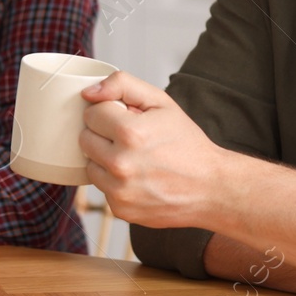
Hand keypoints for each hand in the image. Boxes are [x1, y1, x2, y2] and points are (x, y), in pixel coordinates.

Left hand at [80, 72, 226, 229]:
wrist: (210, 187)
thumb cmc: (186, 143)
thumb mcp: (161, 101)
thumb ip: (122, 85)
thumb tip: (88, 93)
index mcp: (130, 132)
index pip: (91, 113)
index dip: (110, 112)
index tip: (127, 118)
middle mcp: (120, 164)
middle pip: (85, 139)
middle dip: (104, 134)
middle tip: (131, 138)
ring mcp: (119, 191)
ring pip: (90, 164)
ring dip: (106, 158)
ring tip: (135, 157)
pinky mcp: (120, 210)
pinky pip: (102, 188)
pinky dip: (114, 181)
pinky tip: (138, 177)